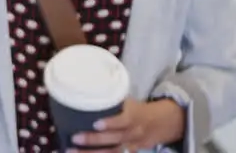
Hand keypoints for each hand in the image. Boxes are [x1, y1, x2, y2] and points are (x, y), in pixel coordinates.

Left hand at [68, 98, 185, 151]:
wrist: (162, 123)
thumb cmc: (138, 109)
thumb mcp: (130, 102)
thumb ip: (112, 99)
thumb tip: (86, 90)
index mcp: (135, 117)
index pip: (124, 121)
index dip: (111, 123)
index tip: (95, 124)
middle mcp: (133, 133)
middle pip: (115, 139)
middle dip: (94, 140)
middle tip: (75, 138)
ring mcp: (132, 146)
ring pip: (113, 152)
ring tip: (72, 151)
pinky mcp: (130, 152)